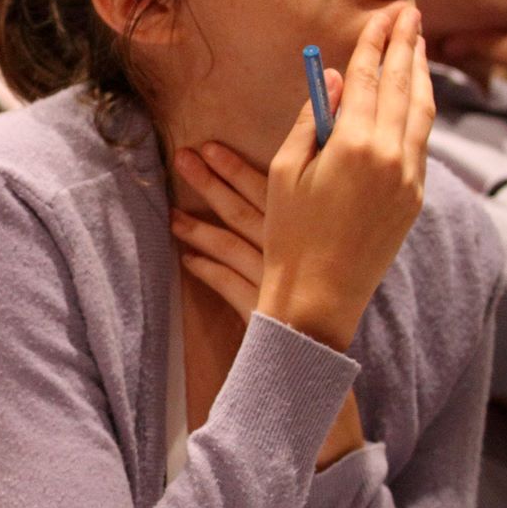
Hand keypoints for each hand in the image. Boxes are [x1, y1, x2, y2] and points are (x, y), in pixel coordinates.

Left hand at [168, 133, 364, 468]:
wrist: (334, 360)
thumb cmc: (333, 304)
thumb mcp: (325, 256)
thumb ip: (308, 226)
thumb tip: (284, 195)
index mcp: (312, 232)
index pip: (273, 191)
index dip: (237, 169)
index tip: (209, 146)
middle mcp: (294, 252)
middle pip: (247, 210)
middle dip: (213, 183)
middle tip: (183, 158)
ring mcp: (279, 281)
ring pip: (233, 245)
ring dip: (201, 228)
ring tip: (172, 214)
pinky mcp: (265, 310)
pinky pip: (230, 286)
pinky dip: (208, 271)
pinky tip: (187, 260)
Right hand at [252, 4, 433, 352]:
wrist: (321, 294)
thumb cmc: (290, 233)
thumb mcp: (287, 171)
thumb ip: (314, 121)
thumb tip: (339, 82)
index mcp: (355, 146)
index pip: (370, 80)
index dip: (375, 44)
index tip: (383, 17)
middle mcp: (392, 156)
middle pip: (404, 87)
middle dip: (407, 47)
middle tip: (411, 14)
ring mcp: (410, 178)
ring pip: (423, 113)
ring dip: (421, 75)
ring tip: (419, 46)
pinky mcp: (416, 198)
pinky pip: (422, 142)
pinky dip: (421, 110)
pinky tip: (417, 97)